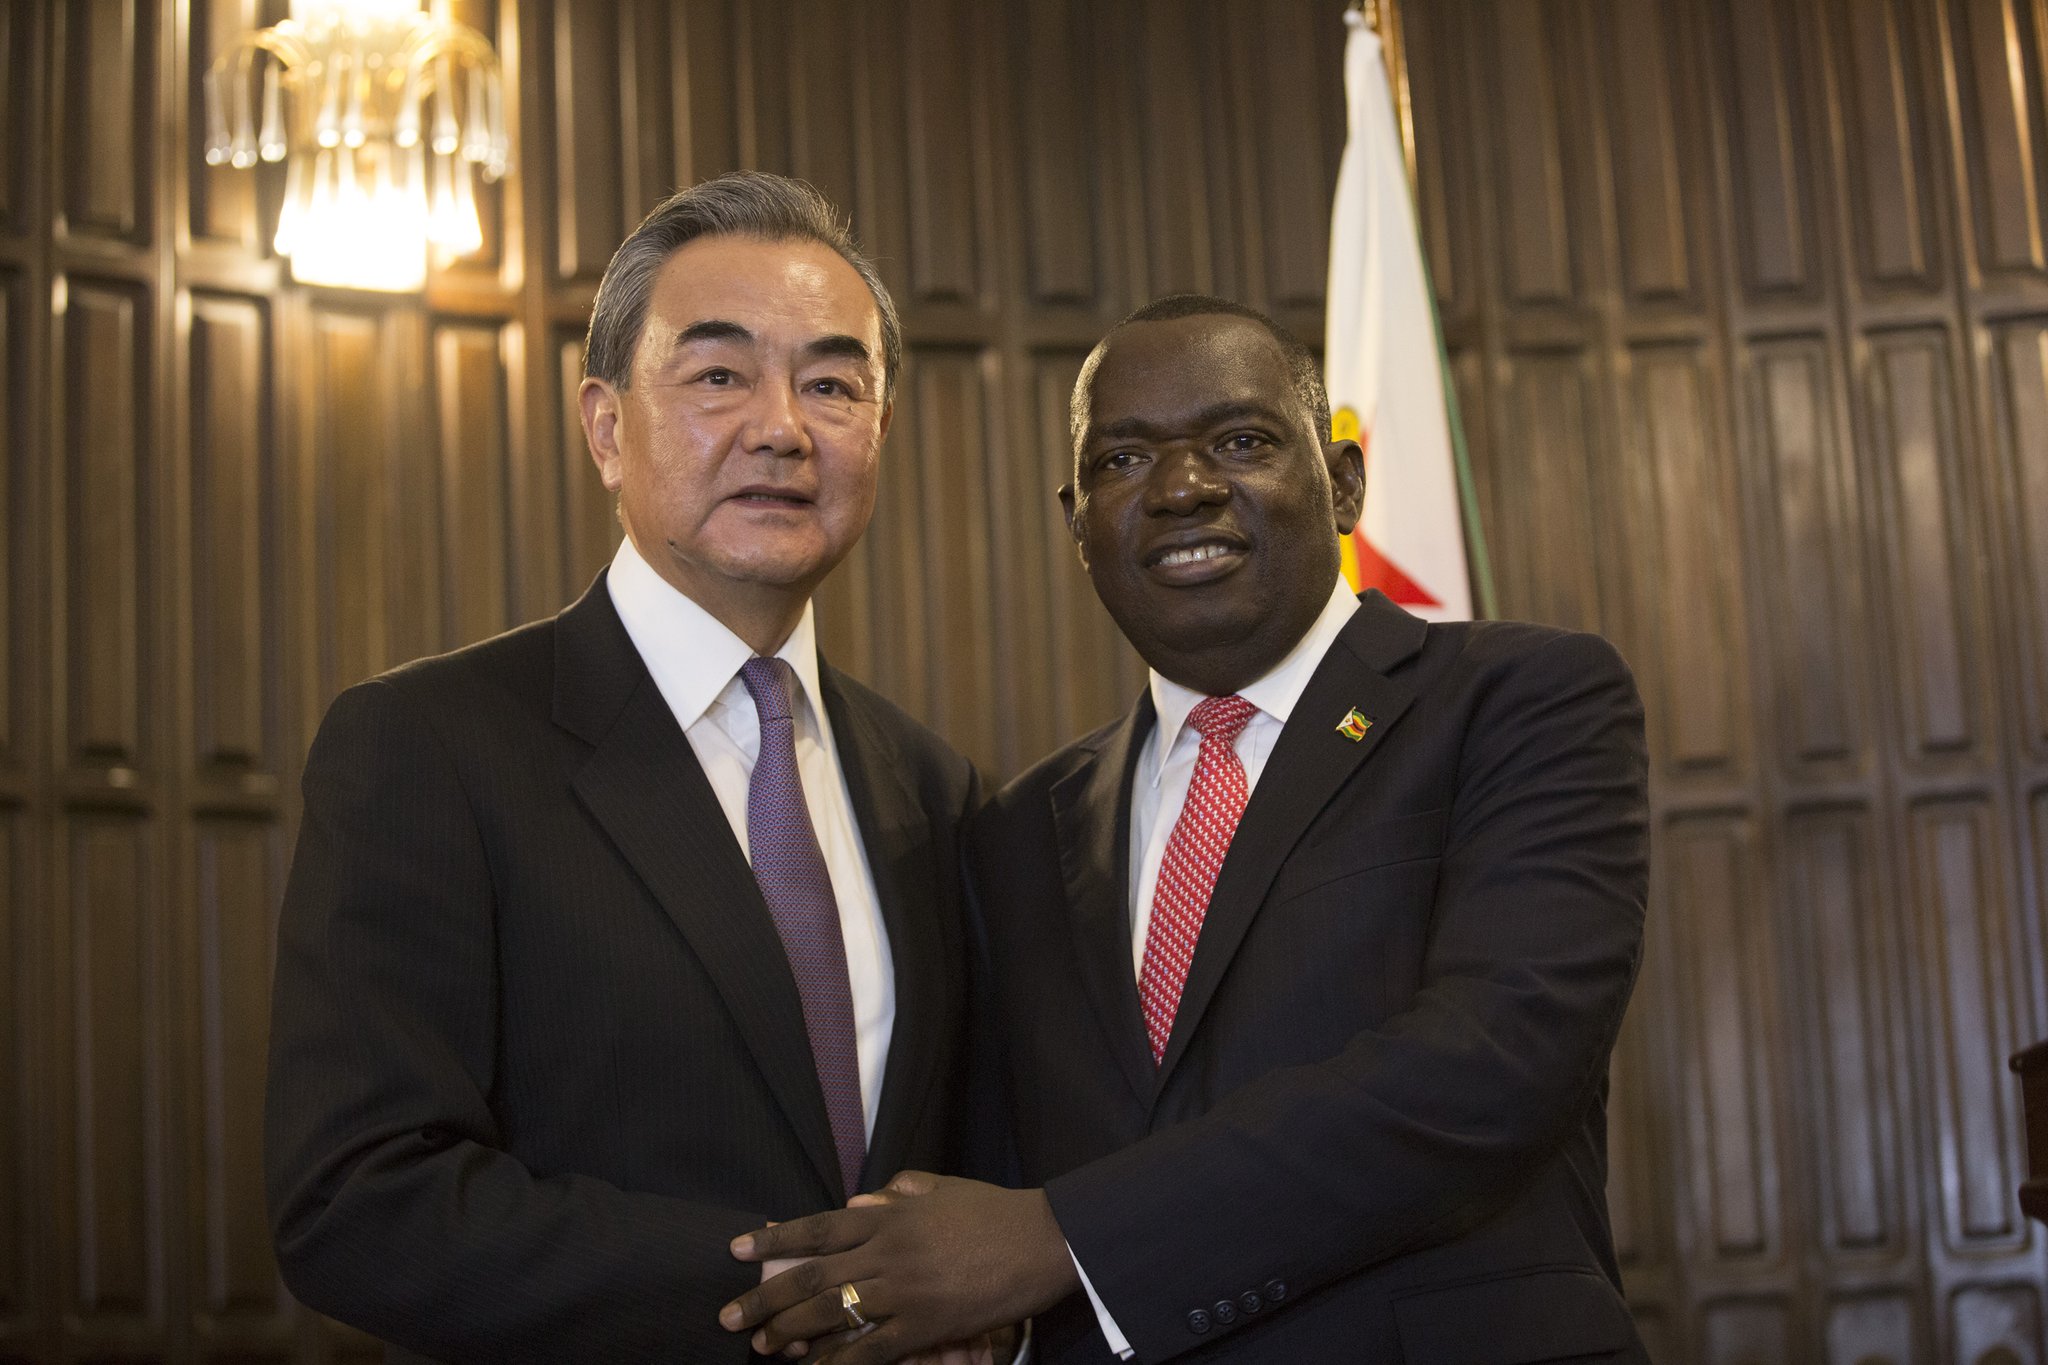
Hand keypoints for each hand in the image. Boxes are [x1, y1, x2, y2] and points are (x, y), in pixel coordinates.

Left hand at [721, 1172, 1076, 1362]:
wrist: (1044, 1240)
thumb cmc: (995, 1211)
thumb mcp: (942, 1190)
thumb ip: (897, 1196)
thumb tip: (856, 1208)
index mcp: (890, 1217)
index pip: (818, 1229)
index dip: (774, 1239)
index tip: (736, 1250)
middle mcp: (888, 1252)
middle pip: (813, 1276)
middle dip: (765, 1297)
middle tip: (730, 1315)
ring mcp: (906, 1290)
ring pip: (833, 1313)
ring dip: (791, 1332)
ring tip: (763, 1346)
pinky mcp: (927, 1324)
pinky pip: (873, 1349)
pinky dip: (840, 1363)